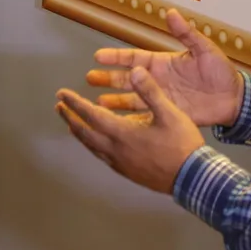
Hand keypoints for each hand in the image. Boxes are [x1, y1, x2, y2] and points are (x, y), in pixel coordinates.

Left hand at [56, 66, 207, 194]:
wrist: (192, 178)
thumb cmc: (182, 144)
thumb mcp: (170, 113)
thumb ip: (150, 91)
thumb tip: (135, 71)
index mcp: (122, 133)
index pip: (91, 114)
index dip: (75, 103)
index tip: (62, 94)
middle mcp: (115, 149)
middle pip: (85, 132)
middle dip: (70, 117)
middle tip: (59, 107)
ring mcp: (119, 163)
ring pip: (91, 146)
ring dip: (79, 133)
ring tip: (71, 124)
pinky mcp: (127, 172)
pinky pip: (101, 156)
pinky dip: (92, 145)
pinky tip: (96, 144)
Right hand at [85, 10, 243, 127]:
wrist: (234, 99)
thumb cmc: (220, 71)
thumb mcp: (204, 49)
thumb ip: (186, 33)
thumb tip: (171, 12)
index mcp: (162, 63)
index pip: (134, 58)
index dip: (116, 57)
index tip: (98, 56)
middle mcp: (157, 80)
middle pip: (127, 79)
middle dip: (108, 78)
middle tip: (89, 79)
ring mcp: (160, 98)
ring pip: (131, 99)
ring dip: (114, 101)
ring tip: (96, 104)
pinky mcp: (167, 114)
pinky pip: (144, 117)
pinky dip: (130, 119)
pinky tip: (116, 122)